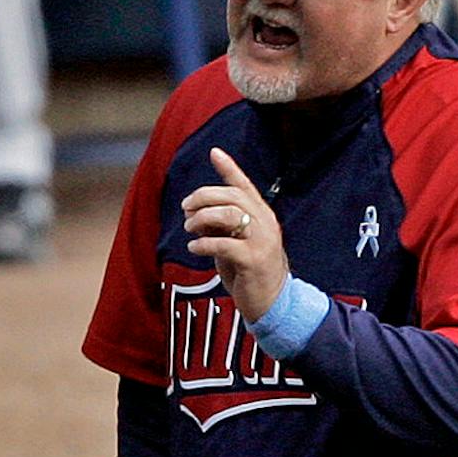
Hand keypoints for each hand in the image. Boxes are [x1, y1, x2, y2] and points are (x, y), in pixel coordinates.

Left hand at [183, 148, 287, 321]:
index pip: (245, 186)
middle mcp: (265, 224)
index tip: (214, 152)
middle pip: (232, 197)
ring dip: (202, 218)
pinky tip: (194, 247)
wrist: (272, 304)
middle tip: (186, 208)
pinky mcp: (253, 260)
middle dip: (203, 197)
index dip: (229, 168)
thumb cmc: (250, 273)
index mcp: (262, 216)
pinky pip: (223, 243)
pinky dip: (203, 243)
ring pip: (228, 214)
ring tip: (189, 229)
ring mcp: (261, 241)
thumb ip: (223, 227)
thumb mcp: (236, 244)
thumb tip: (198, 215)